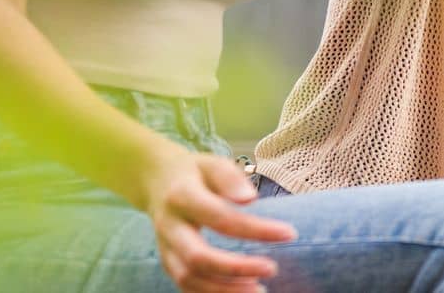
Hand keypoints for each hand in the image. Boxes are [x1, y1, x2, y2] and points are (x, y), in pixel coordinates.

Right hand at [140, 144, 295, 292]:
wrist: (154, 180)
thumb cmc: (193, 172)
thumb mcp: (210, 163)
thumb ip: (230, 178)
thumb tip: (250, 199)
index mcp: (182, 196)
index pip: (220, 217)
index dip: (255, 229)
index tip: (289, 233)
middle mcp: (170, 225)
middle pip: (197, 257)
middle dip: (236, 269)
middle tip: (272, 269)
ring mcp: (165, 247)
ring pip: (188, 278)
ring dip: (224, 290)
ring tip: (259, 289)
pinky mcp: (167, 261)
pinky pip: (186, 286)